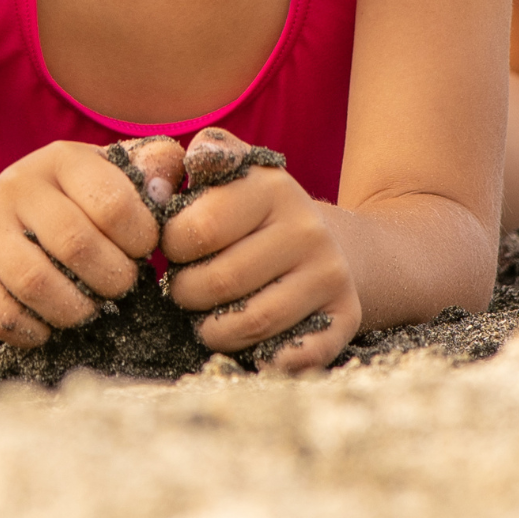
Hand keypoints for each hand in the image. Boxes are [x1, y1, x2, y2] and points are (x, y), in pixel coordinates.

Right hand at [0, 140, 160, 347]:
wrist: (2, 221)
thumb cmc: (79, 202)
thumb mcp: (114, 174)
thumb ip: (153, 169)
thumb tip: (165, 185)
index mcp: (63, 158)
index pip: (112, 202)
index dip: (141, 238)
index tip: (145, 251)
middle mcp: (18, 184)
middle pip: (74, 244)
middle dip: (112, 278)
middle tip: (123, 286)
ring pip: (34, 282)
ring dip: (75, 309)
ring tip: (92, 309)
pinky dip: (32, 331)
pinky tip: (51, 328)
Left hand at [161, 139, 361, 372]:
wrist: (325, 240)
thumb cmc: (254, 213)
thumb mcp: (234, 173)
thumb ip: (204, 158)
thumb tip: (175, 173)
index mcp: (272, 187)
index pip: (199, 229)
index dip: (172, 247)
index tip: (175, 249)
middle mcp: (307, 228)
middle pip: (220, 281)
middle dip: (186, 293)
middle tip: (184, 289)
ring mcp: (329, 273)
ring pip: (251, 322)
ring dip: (214, 331)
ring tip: (207, 317)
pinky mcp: (345, 313)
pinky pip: (299, 353)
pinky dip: (268, 359)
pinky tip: (252, 349)